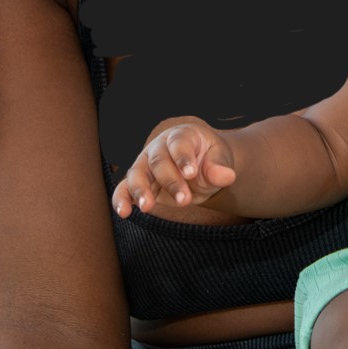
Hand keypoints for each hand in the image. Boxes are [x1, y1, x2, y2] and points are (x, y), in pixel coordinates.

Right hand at [110, 119, 236, 216]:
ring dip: (141, 190)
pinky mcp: (138, 183)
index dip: (183, 157)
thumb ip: (219, 167)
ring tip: (147, 206)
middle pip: (158, 161)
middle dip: (170, 181)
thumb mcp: (219, 160)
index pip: (179, 144)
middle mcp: (159, 148)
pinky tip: (124, 212)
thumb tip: (226, 176)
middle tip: (184, 200)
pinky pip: (124, 189)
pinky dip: (121, 199)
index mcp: (180, 136)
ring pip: (137, 173)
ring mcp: (145, 164)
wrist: (200, 169)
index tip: (191, 173)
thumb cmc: (209, 159)